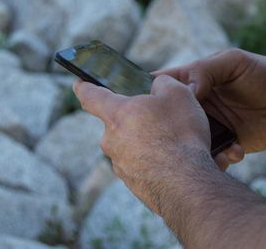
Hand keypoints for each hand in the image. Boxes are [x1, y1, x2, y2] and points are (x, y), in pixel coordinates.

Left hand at [73, 75, 214, 209]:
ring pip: (129, 145)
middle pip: (117, 123)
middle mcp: (111, 140)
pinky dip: (153, 161)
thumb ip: (162, 83)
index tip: (79, 83)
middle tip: (160, 117)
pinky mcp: (132, 183)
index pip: (90, 96)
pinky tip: (173, 161)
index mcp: (117, 114)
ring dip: (146, 141)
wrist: (186, 183)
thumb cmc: (180, 134)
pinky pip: (140, 165)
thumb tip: (158, 86)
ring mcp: (120, 164)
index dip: (84, 86)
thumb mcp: (178, 94)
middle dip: (134, 118)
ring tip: (173, 142)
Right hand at [154, 49, 265, 156]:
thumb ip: (206, 70)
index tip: (147, 108)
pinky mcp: (224, 144)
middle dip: (168, 129)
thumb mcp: (234, 62)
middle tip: (174, 138)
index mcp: (195, 80)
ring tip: (208, 147)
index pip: (163, 85)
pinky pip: (211, 156)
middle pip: (170, 118)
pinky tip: (236, 151)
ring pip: (187, 140)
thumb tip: (184, 92)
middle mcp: (198, 104)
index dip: (151, 95)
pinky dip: (219, 158)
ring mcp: (210, 125)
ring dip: (195, 146)